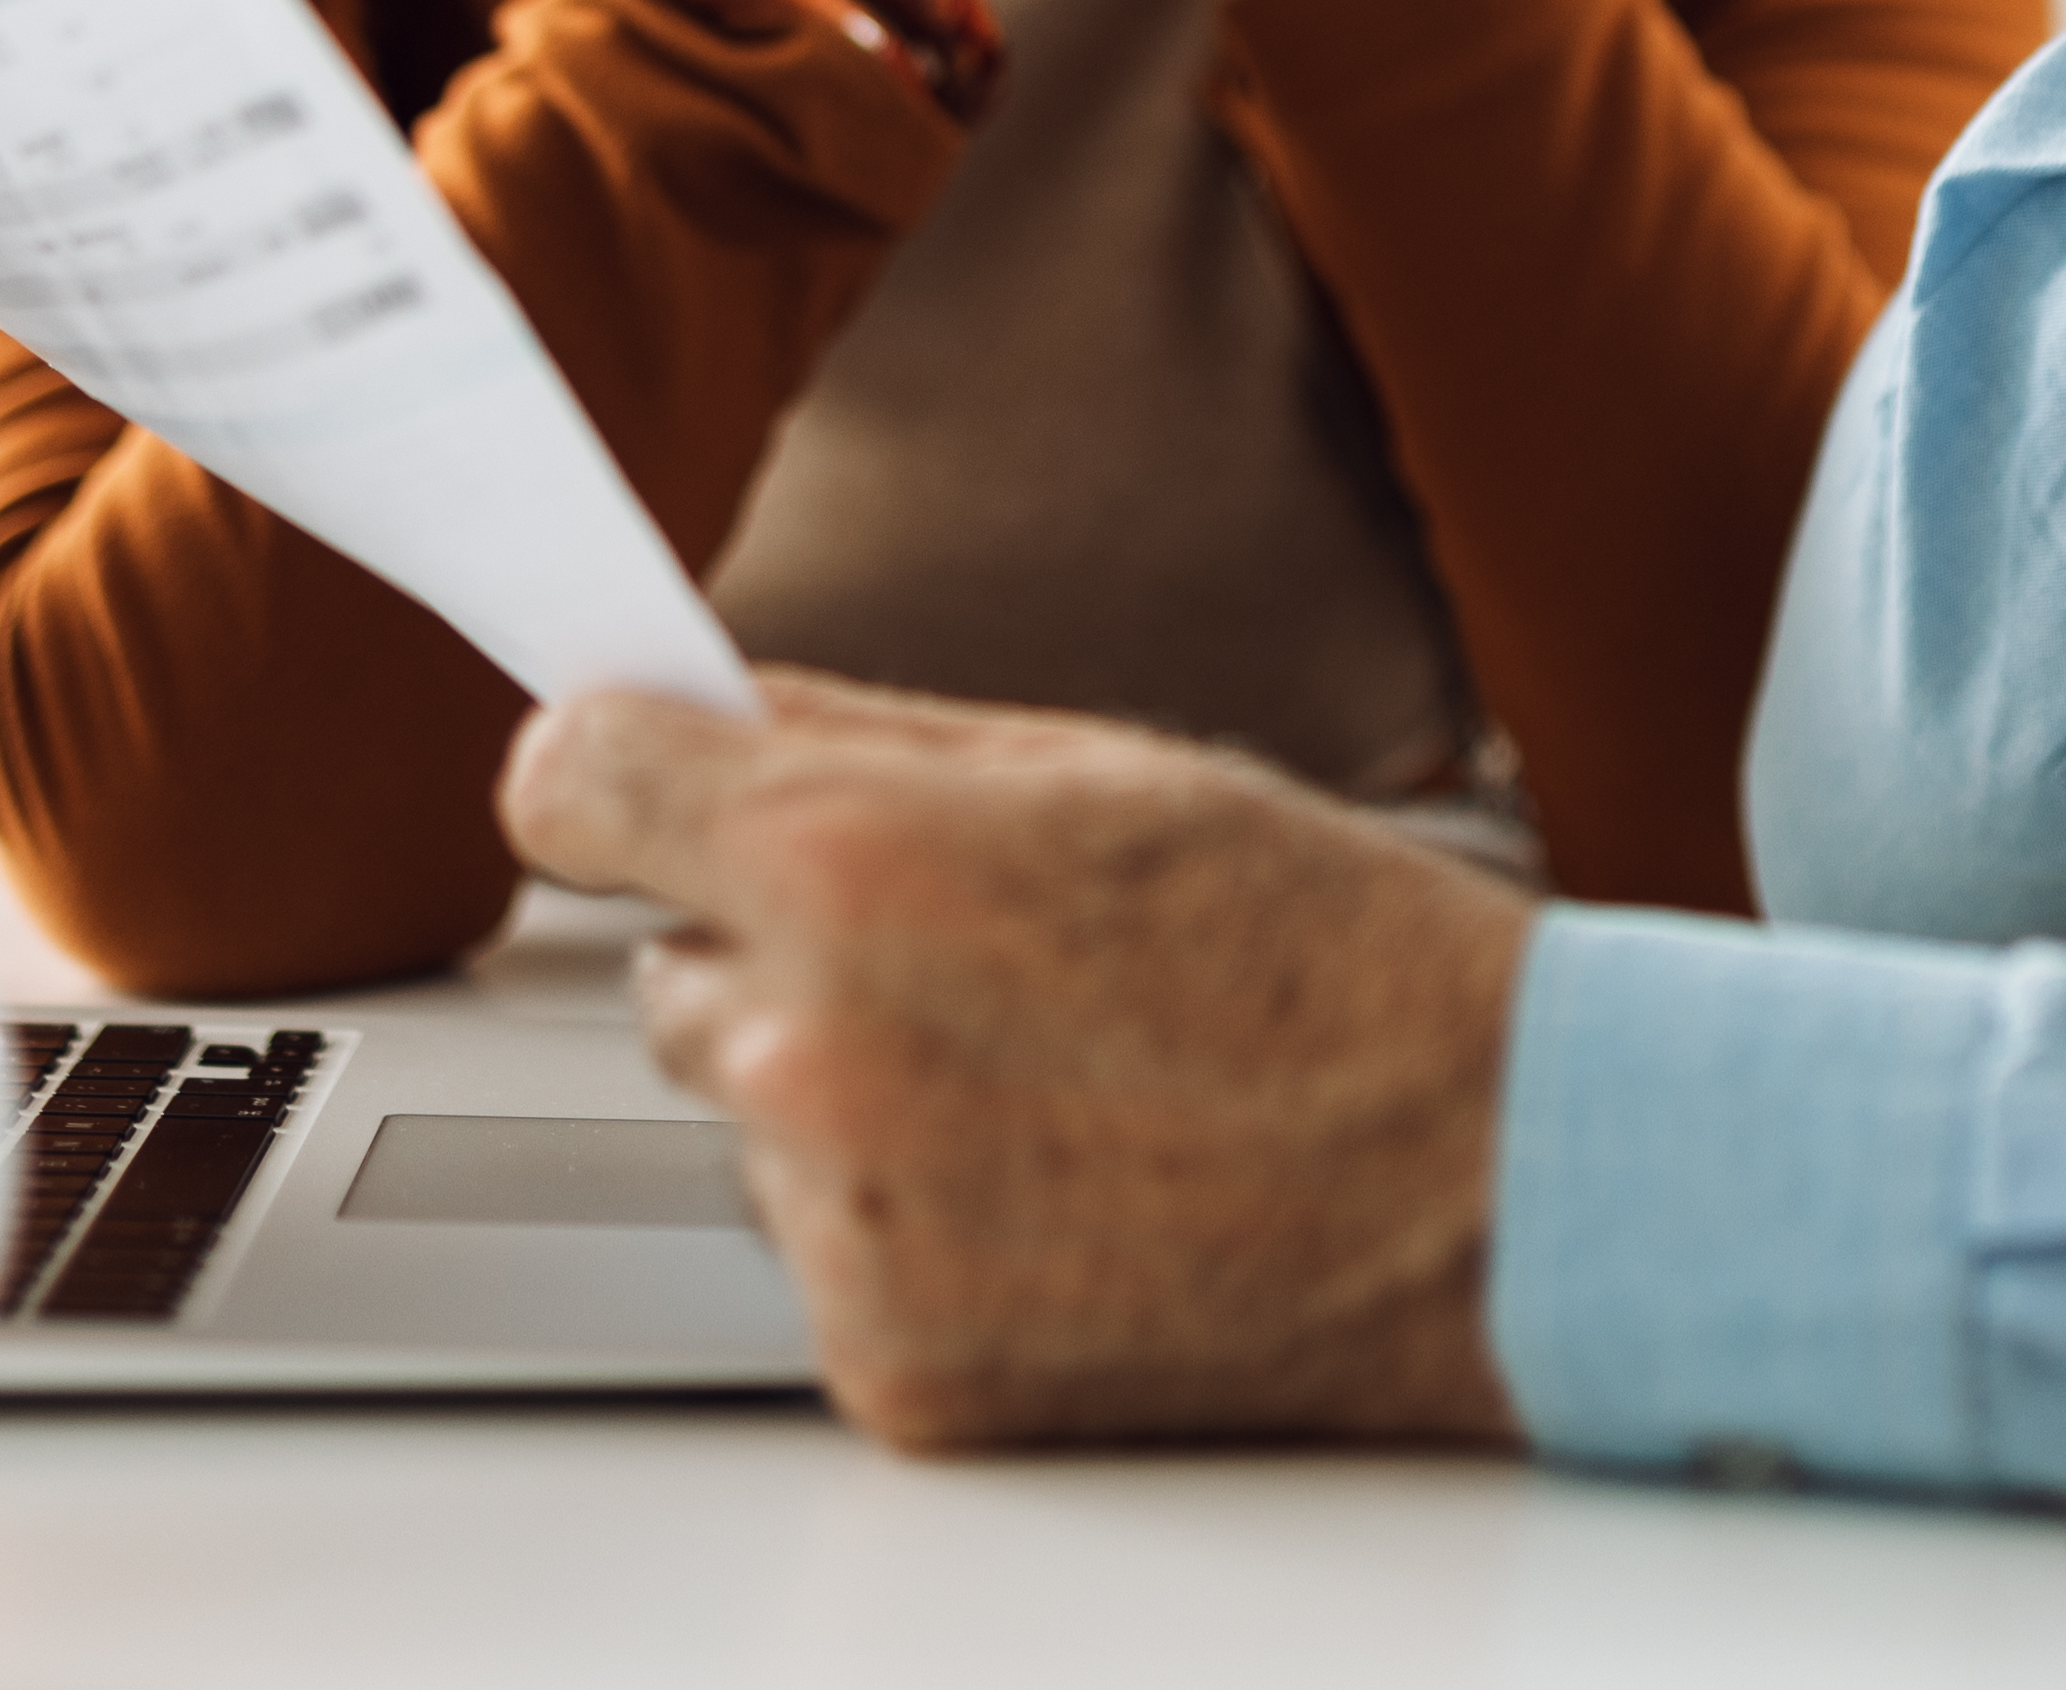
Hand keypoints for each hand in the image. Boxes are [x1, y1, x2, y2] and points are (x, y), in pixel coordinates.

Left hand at [499, 674, 1532, 1452]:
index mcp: (851, 863)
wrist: (1494, 1182)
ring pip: (748, 1115)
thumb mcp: (1100, 765)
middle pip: (662, 965)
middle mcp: (814, 1050)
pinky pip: (821, 1252)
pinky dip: (909, 1227)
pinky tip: (1061, 1189)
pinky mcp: (887, 1364)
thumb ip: (857, 731)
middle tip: (974, 956)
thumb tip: (700, 702)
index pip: (570, 785)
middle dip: (775, 947)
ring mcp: (845, 1225)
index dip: (603, 771)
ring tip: (1051, 1080)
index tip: (630, 785)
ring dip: (845, 1093)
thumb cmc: (1330, 955)